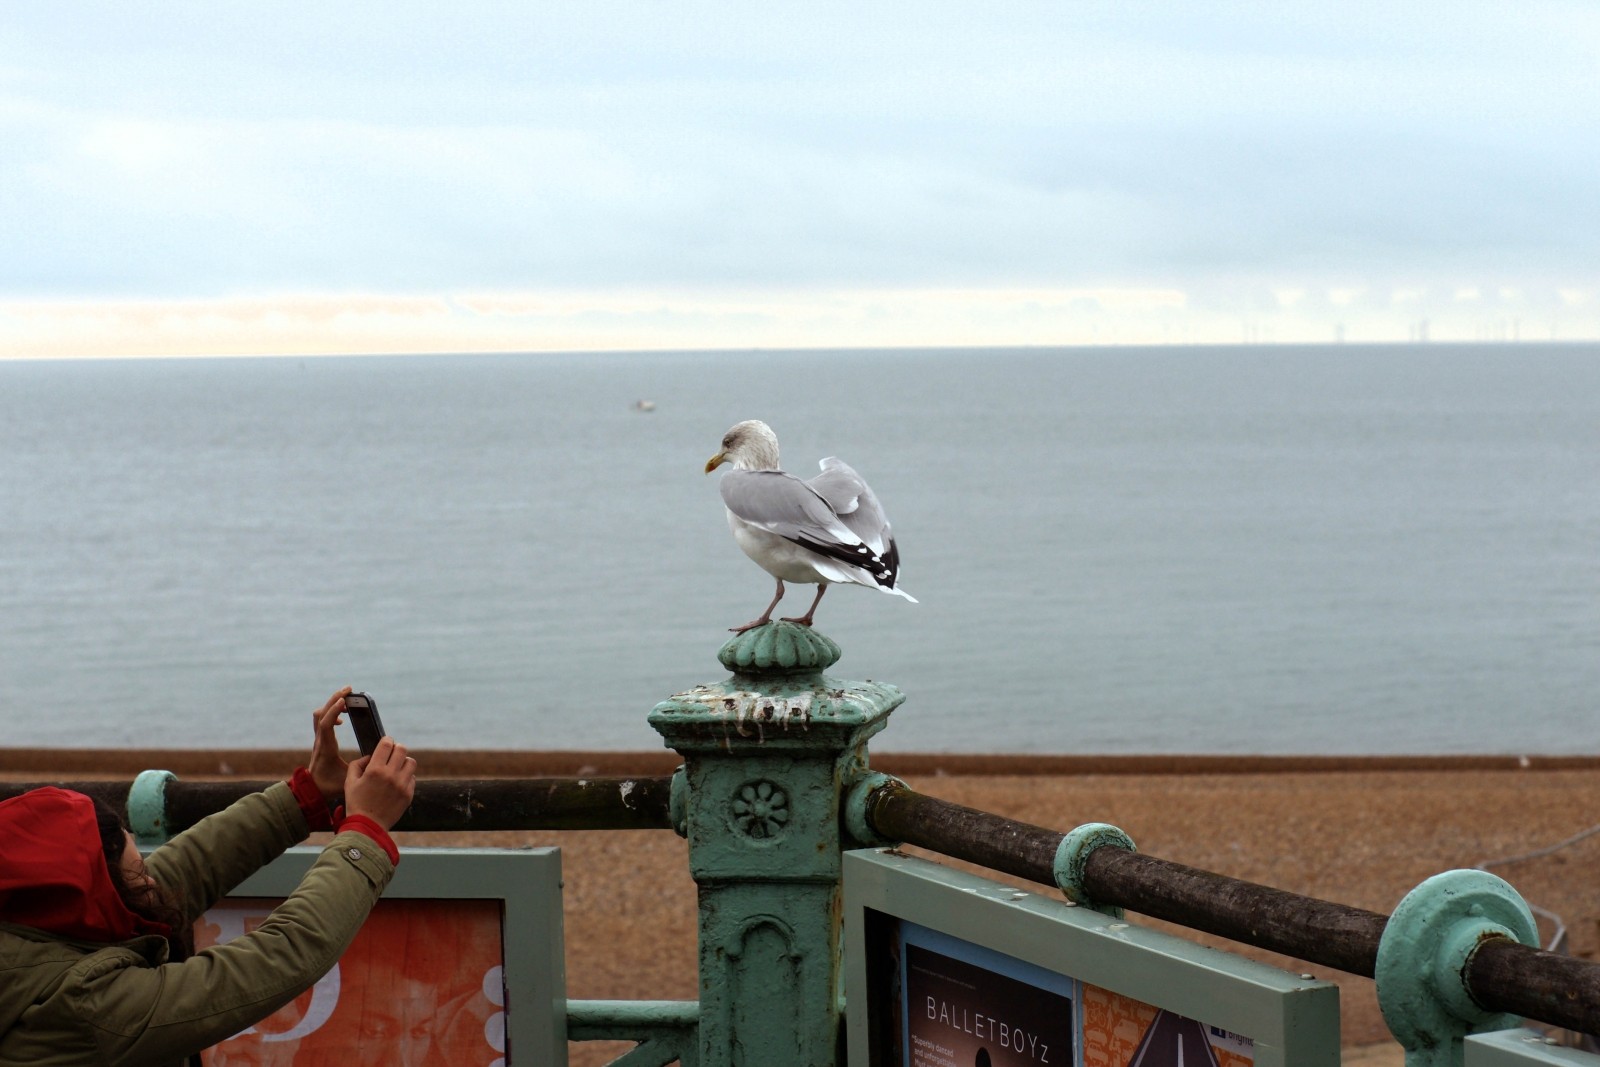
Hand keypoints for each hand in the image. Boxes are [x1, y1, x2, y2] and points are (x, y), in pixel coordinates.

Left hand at [308, 687, 352, 805]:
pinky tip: (343, 719)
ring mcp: (318, 740)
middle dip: (334, 699)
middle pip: (321, 714)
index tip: (345, 701)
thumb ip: (362, 768)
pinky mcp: (320, 740)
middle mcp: (320, 741)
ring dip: (331, 704)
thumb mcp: (348, 779)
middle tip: (349, 690)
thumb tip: (376, 756)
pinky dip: (331, 713)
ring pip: (319, 715)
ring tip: (346, 699)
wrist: (312, 791)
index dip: (334, 711)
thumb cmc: (330, 786)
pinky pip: (322, 720)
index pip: (326, 725)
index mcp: (326, 748)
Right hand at [343, 737, 416, 831]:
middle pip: (402, 749)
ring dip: (404, 762)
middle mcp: (391, 775)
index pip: (387, 744)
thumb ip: (357, 764)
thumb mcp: (349, 782)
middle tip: (391, 754)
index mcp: (375, 770)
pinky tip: (397, 782)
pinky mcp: (409, 794)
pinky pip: (412, 778)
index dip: (386, 740)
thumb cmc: (356, 803)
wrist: (367, 826)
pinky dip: (406, 777)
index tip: (385, 742)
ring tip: (396, 768)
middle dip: (396, 749)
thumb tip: (370, 756)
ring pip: (411, 762)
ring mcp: (402, 785)